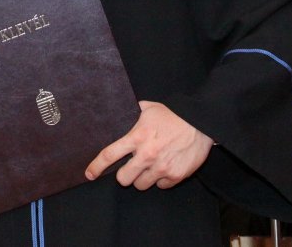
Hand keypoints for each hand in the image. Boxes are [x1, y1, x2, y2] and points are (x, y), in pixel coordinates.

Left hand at [85, 101, 212, 189]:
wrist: (202, 122)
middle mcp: (147, 155)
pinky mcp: (175, 176)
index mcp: (137, 137)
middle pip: (123, 179)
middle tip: (131, 168)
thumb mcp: (150, 108)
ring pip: (142, 185)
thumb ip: (135, 112)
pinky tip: (166, 167)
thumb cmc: (175, 114)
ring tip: (151, 166)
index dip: (97, 166)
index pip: (110, 155)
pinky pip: (161, 186)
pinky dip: (161, 179)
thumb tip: (124, 106)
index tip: (89, 174)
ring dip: (143, 178)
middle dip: (125, 175)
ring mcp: (161, 167)